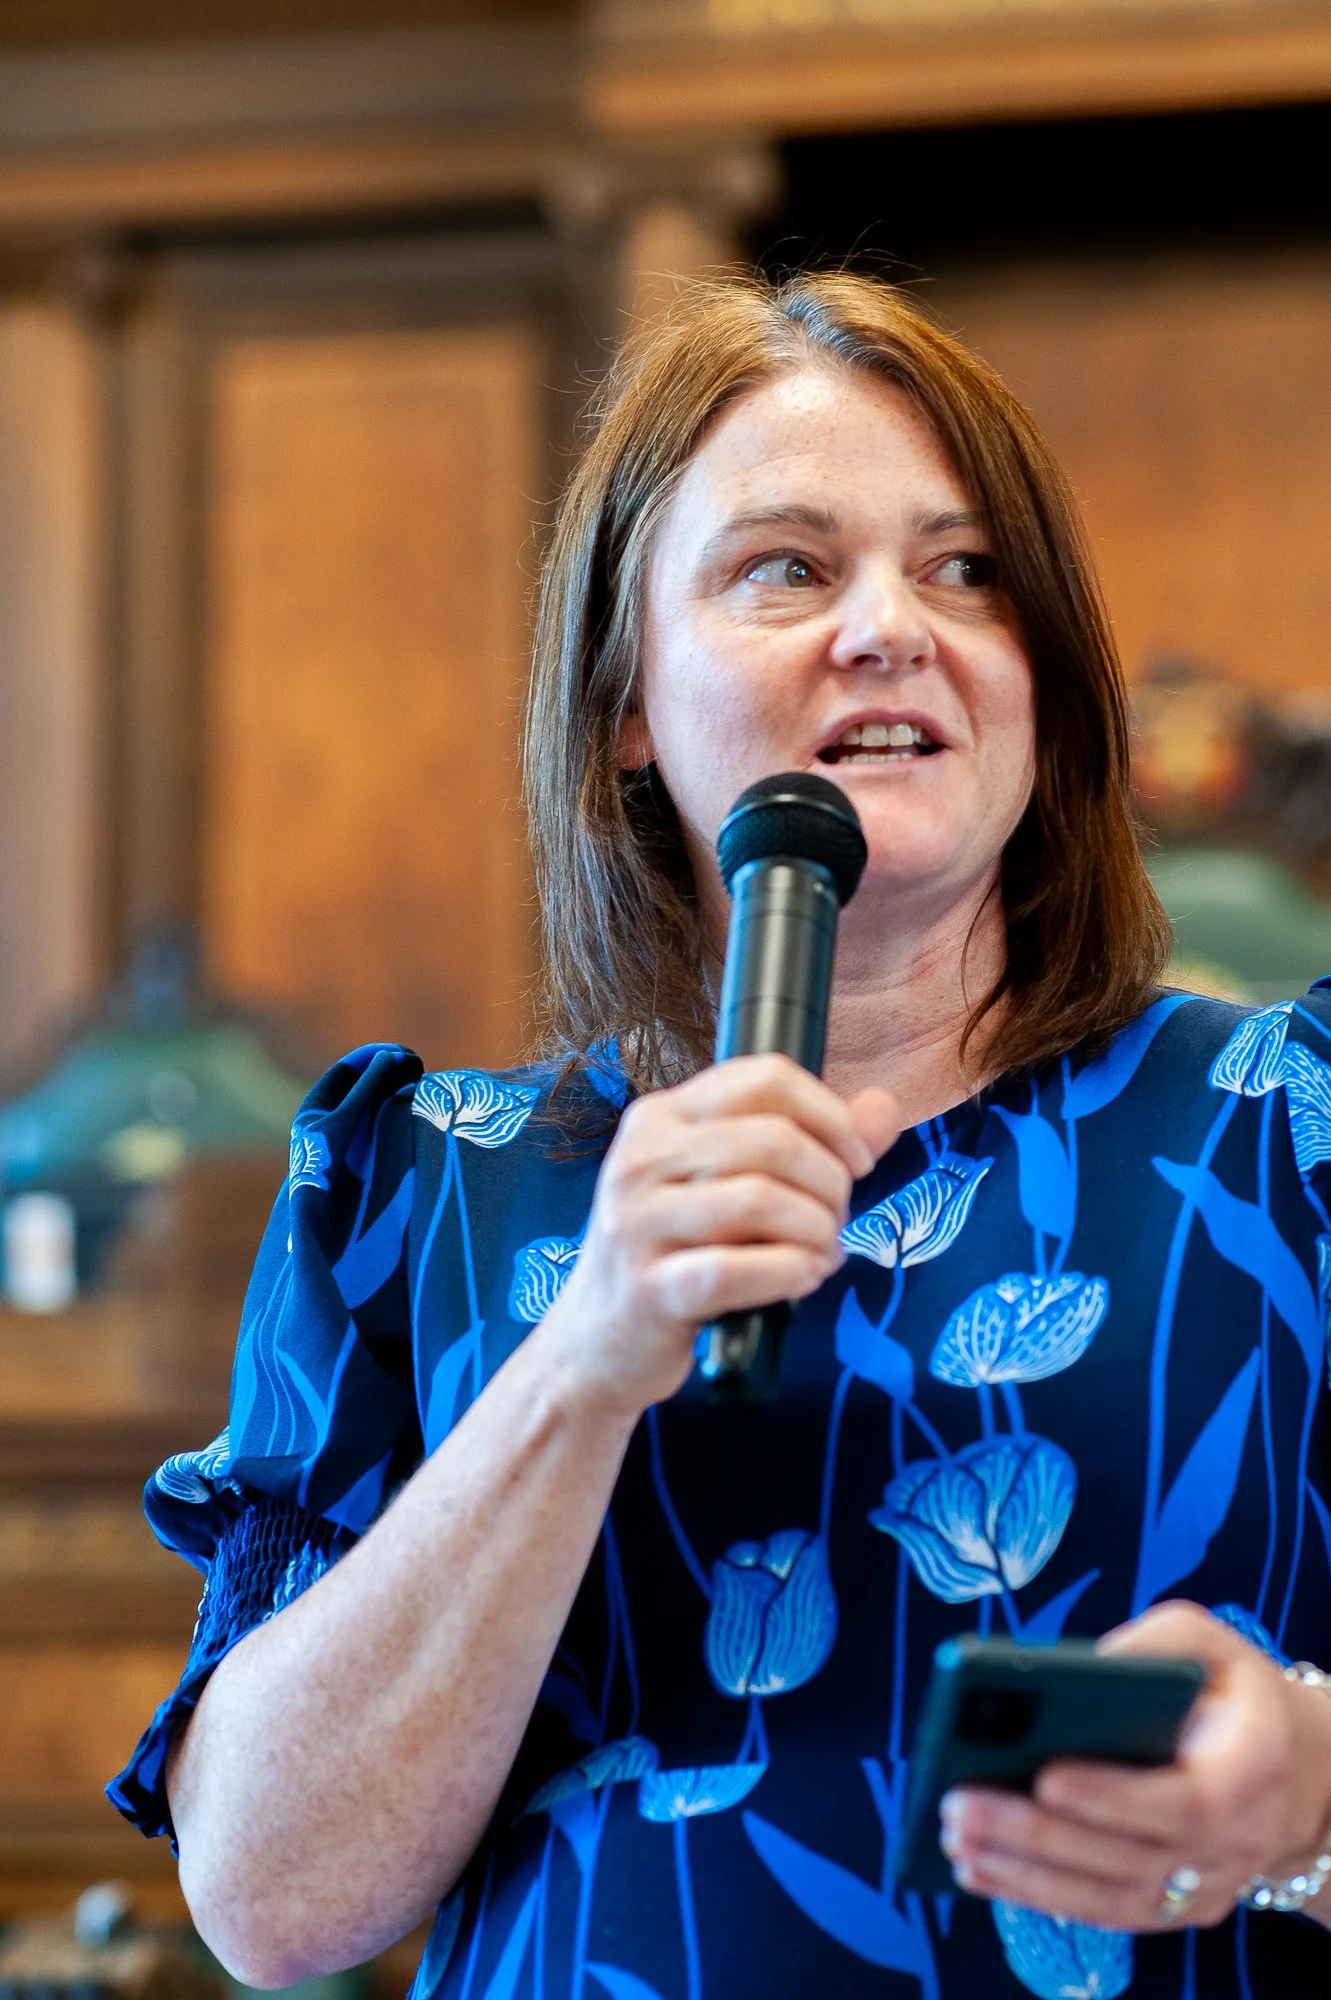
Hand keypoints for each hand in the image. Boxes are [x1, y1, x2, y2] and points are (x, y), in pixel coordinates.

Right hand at [535, 1053, 899, 1416]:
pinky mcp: (648, 1290)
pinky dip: (789, 1273)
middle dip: (830, 1183)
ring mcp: (638, 1224)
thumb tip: (884, 1108)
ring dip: (816, 1231)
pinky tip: (800, 1280)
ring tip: (820, 1254)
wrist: (597, 1342)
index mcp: (660, 1118)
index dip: (830, 1115)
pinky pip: (738, 1269)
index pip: (765, 1078)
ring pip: (761, 1200)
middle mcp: (641, 1159)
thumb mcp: (725, 1184)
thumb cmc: (674, 1254)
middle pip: (774, 1139)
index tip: (856, 1160)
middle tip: (835, 1220)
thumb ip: (810, 1143)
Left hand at [940, 1601, 1330, 1931]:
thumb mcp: (1210, 1642)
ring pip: (1108, 1897)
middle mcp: (1233, 1844)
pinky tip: (976, 1869)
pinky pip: (1101, 1911)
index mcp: (1250, 1771)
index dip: (1115, 1797)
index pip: (1185, 1802)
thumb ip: (1156, 1643)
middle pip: (1129, 1856)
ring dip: (1023, 1872)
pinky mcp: (1170, 1909)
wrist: (1291, 1771)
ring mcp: (1202, 1887)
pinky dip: (1035, 1895)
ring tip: (952, 1837)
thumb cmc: (1232, 1691)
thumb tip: (1083, 1669)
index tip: (1045, 1774)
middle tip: (959, 1804)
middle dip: (1036, 1833)